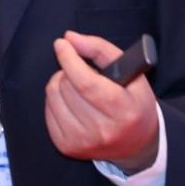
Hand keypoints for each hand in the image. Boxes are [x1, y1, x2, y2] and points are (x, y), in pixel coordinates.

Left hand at [44, 30, 159, 174]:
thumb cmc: (132, 101)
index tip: (62, 44)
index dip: (69, 59)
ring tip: (78, 87)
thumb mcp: (129, 71)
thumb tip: (69, 38)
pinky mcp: (66, 147)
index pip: (86, 82)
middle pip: (66, 86)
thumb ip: (100, 49)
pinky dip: (56, 99)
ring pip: (53, 95)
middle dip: (69, 70)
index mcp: (122, 110)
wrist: (136, 144)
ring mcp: (82, 142)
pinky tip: (72, 102)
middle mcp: (102, 131)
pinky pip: (48, 110)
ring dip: (61, 83)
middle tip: (84, 73)